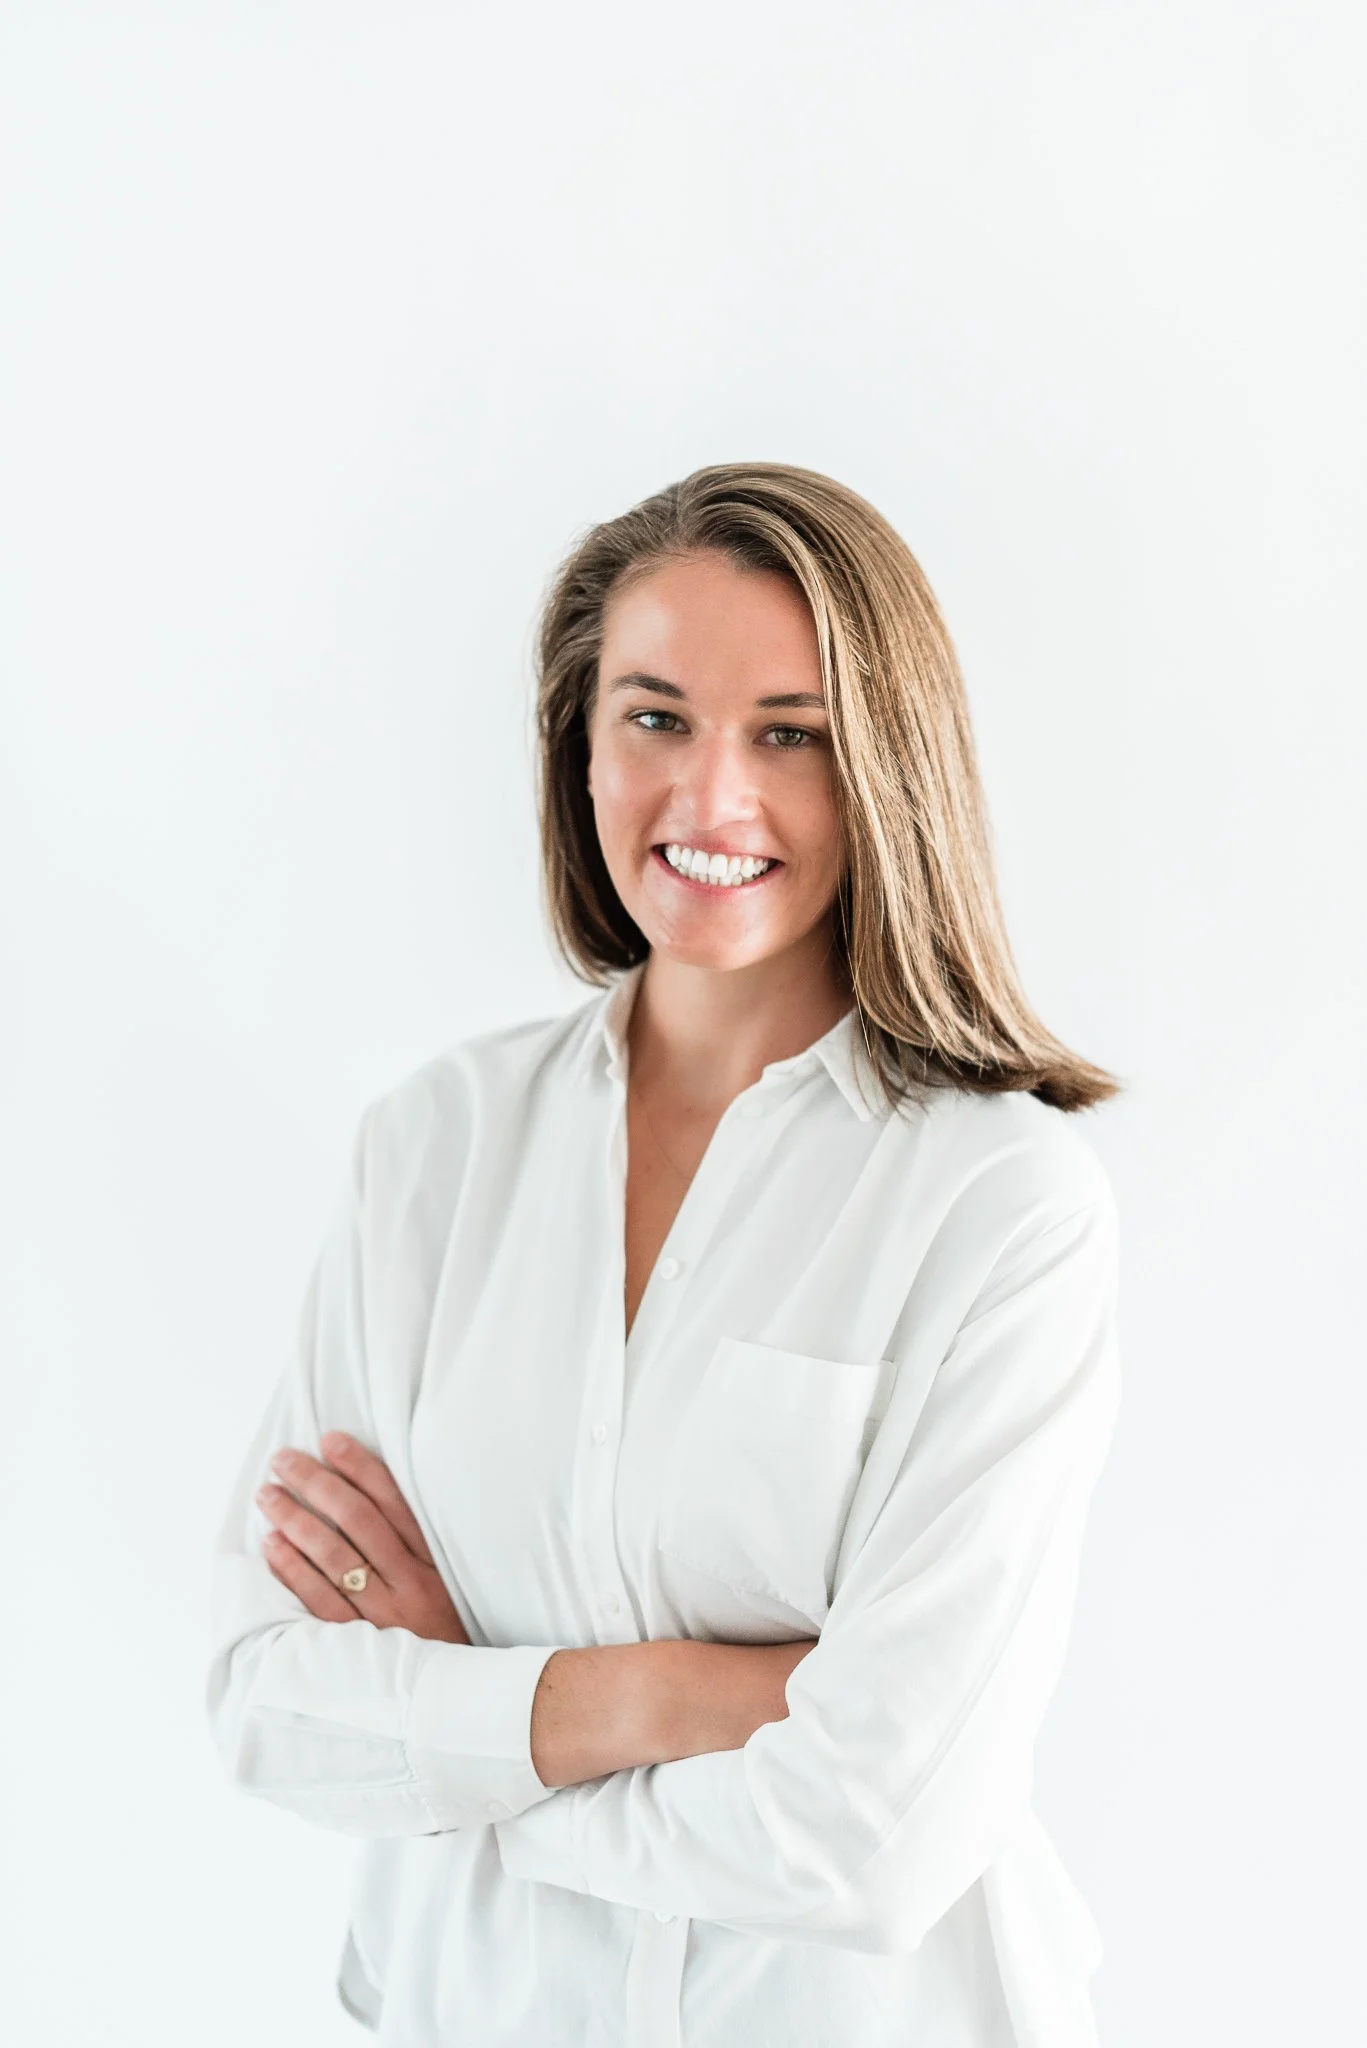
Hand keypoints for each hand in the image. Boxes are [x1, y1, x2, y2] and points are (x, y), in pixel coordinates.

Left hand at [256, 1431, 470, 1644]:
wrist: (455, 1693)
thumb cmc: (446, 1628)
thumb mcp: (450, 1580)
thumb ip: (418, 1542)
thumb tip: (370, 1492)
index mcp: (434, 1560)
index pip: (393, 1501)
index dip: (360, 1466)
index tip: (329, 1440)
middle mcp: (410, 1582)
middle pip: (358, 1520)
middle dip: (317, 1484)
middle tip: (284, 1460)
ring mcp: (383, 1614)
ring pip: (334, 1556)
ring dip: (296, 1520)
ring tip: (268, 1495)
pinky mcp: (358, 1644)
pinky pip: (320, 1600)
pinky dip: (293, 1569)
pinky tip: (272, 1545)